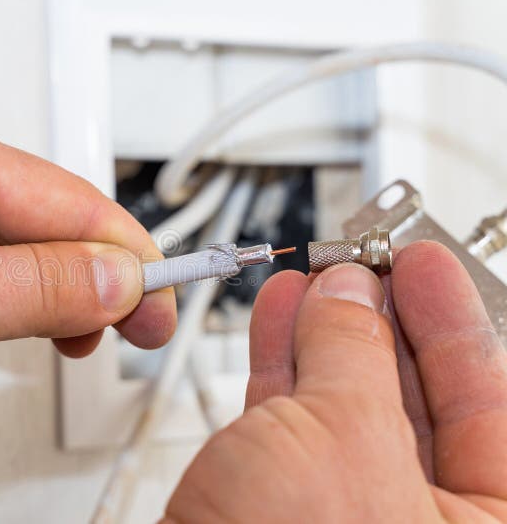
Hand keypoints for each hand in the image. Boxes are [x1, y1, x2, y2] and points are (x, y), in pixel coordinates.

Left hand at [0, 105, 175, 427]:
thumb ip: (38, 286)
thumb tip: (116, 277)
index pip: (75, 203)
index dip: (132, 258)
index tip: (170, 304)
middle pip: (48, 223)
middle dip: (97, 279)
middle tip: (133, 332)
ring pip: (12, 253)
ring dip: (53, 296)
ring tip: (78, 339)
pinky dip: (4, 306)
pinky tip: (11, 328)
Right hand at [165, 241, 506, 521]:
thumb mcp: (339, 441)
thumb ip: (351, 352)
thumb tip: (350, 297)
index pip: (492, 401)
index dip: (454, 317)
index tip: (426, 262)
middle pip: (419, 402)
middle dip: (381, 320)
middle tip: (362, 264)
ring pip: (348, 412)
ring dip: (323, 337)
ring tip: (312, 281)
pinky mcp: (290, 518)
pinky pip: (297, 432)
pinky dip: (283, 373)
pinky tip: (277, 324)